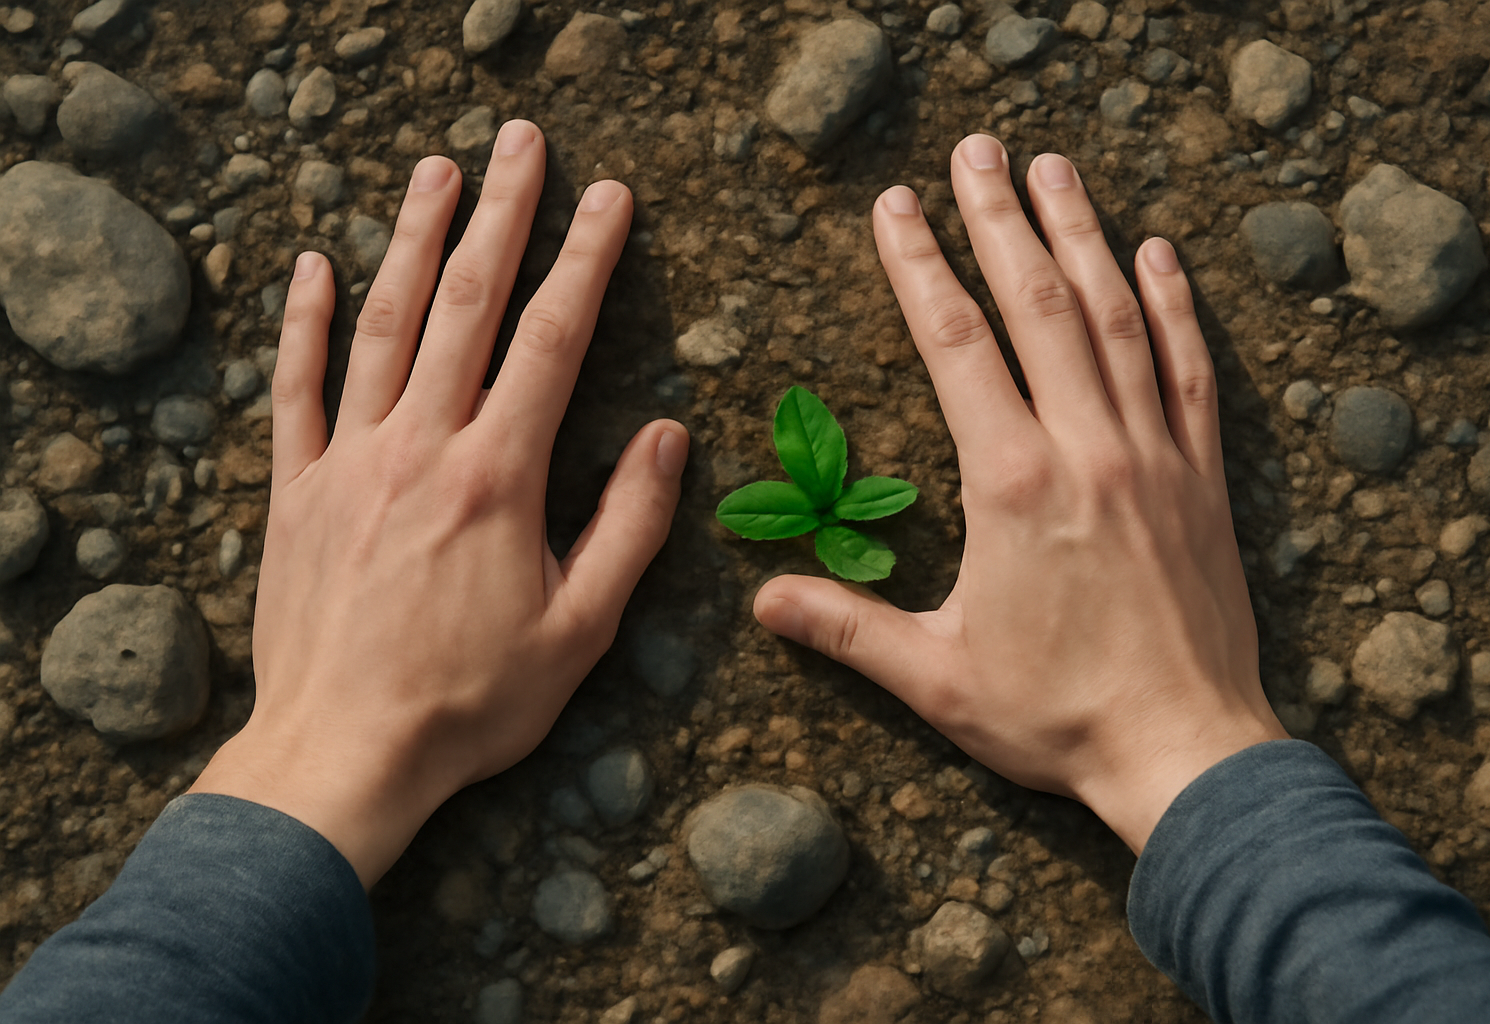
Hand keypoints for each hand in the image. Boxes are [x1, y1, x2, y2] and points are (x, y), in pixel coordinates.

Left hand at [189, 120, 688, 887]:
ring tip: (436, 170)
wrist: (342, 755)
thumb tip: (667, 435)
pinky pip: (295, 389)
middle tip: (521, 144)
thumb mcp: (581, 629)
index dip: (586, 260)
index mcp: (497, 477)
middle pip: (464, 306)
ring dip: (411, 239)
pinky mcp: (294, 490)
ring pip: (382, 326)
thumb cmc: (471, 702)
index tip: (610, 198)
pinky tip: (314, 265)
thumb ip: (629, 524)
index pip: (551, 340)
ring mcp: (348, 462)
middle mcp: (420, 448)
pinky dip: (304, 323)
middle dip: (500, 216)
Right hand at [753, 135, 1285, 853]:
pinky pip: (1190, 371)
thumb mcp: (936, 678)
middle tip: (976, 148)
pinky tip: (1159, 254)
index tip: (896, 206)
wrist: (1187, 752)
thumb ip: (847, 627)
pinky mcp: (1201, 479)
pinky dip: (1175, 306)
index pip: (954, 343)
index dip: (919, 266)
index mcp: (1011, 483)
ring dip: (1084, 234)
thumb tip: (761, 598)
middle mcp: (1086, 447)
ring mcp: (1153, 456)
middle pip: (1039, 305)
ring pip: (1118, 319)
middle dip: (1000, 218)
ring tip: (1056, 167)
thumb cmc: (1057, 718)